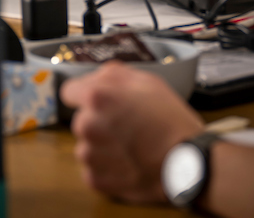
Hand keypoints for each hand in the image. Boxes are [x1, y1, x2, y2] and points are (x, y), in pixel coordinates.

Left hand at [60, 61, 204, 203]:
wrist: (185, 162)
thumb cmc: (170, 119)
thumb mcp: (147, 81)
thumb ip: (113, 74)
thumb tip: (96, 78)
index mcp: (96, 97)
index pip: (69, 92)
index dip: (85, 95)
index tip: (98, 102)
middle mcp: (86, 125)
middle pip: (81, 120)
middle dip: (97, 121)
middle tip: (125, 125)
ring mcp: (89, 155)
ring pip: (87, 145)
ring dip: (102, 146)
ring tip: (130, 147)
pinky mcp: (95, 179)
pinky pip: (93, 169)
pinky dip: (107, 168)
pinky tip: (128, 163)